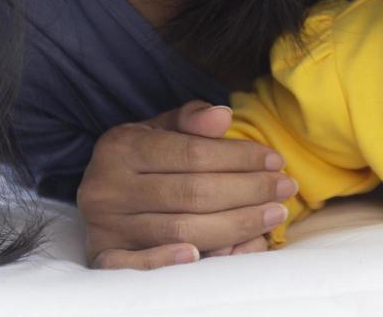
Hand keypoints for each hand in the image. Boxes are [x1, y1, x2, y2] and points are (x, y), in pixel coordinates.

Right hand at [76, 100, 293, 269]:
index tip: (275, 161)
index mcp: (121, 147)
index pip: (192, 153)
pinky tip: (221, 251)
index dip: (239, 158)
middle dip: (248, 190)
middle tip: (285, 188)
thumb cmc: (141, 158)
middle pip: (193, 193)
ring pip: (182, 229)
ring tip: (274, 214)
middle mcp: (108, 187)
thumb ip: (190, 119)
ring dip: (237, 224)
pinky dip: (177, 260)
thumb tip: (223, 116)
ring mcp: (105, 226)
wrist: (97, 191)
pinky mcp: (103, 257)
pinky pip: (141, 265)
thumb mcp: (159, 128)